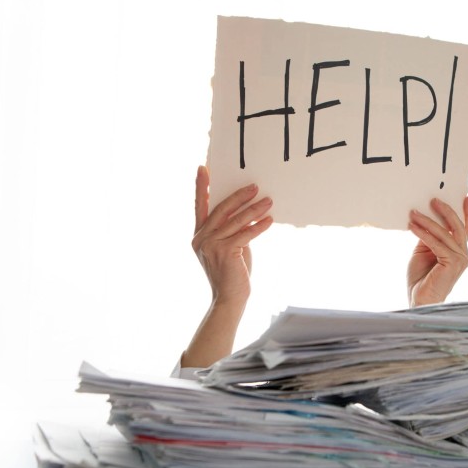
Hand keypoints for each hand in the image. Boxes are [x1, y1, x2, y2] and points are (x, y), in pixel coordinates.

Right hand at [191, 165, 272, 307]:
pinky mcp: (225, 252)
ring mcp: (211, 245)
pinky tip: (269, 220)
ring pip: (235, 221)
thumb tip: (249, 213)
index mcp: (199, 235)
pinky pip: (245, 233)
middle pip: (221, 209)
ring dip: (254, 209)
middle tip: (254, 186)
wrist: (229, 299)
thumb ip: (232, 230)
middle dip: (238, 196)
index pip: (199, 206)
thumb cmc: (231, 273)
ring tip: (269, 200)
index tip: (203, 168)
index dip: (201, 187)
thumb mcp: (229, 247)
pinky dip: (259, 226)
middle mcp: (201, 238)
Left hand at [406, 194, 467, 306]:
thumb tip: (425, 219)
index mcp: (459, 252)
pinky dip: (423, 233)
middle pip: (457, 226)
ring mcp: (460, 259)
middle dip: (446, 211)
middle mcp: (464, 254)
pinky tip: (412, 227)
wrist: (420, 300)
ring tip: (413, 213)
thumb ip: (430, 237)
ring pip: (445, 233)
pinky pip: (436, 243)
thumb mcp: (424, 252)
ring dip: (427, 221)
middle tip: (433, 199)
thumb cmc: (421, 279)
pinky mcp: (452, 263)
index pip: (466, 228)